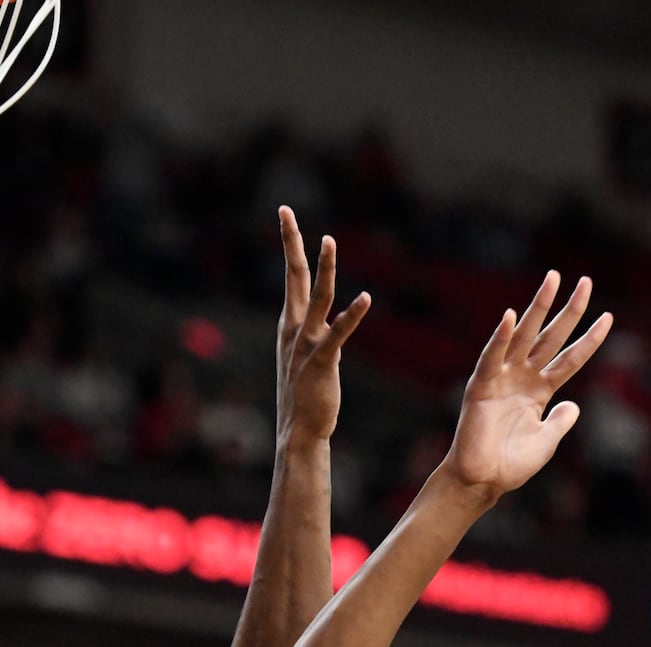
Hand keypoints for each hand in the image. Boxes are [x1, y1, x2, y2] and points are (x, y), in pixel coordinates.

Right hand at [276, 205, 370, 442]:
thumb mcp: (303, 355)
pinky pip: (338, 333)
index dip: (289, 243)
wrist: (298, 431)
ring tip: (329, 240)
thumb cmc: (304, 395)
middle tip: (285, 211)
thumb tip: (325, 316)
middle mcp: (294, 328)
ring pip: (317, 298)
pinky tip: (365, 298)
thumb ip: (312, 331)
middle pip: (292, 276)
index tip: (285, 213)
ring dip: (324, 268)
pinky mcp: (321, 362)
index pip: (290, 275)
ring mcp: (305, 344)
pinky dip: (352, 315)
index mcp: (290, 324)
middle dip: (290, 242)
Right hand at [439, 271, 611, 499]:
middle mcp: (523, 378)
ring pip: (525, 336)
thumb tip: (574, 405)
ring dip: (538, 308)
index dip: (590, 339)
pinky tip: (511, 317)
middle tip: (585, 281)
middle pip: (551, 337)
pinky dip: (501, 338)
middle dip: (568, 310)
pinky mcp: (481, 385)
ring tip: (553, 280)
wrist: (484, 480)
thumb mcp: (547, 441)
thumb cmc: (512, 465)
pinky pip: (493, 358)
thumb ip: (561, 421)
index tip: (609, 316)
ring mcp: (503, 379)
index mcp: (540, 391)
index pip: (570, 359)